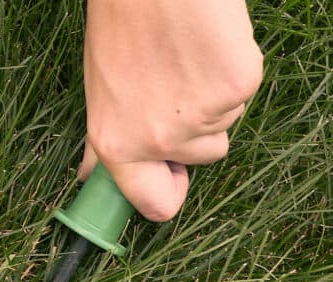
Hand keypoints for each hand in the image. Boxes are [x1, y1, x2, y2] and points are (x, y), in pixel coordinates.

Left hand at [78, 0, 262, 220]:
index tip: (171, 174)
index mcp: (118, 146)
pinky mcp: (237, 86)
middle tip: (175, 86)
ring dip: (212, 98)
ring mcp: (202, 117)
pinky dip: (232, 70)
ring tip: (186, 57)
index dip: (168, 192)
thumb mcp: (99, 91)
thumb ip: (101, 141)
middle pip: (204, 157)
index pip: (156, 205)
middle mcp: (159, 140)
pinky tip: (206, 45)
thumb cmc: (121, 26)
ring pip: (225, 122)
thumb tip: (89, 174)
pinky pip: (243, 92)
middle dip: (195, 130)